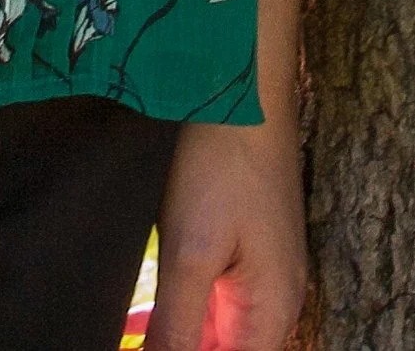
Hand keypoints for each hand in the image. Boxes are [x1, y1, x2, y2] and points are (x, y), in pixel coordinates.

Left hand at [148, 117, 309, 350]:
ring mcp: (263, 276)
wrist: (244, 90)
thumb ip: (178, 327)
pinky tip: (150, 312)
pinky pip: (217, 303)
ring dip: (180, 336)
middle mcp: (275, 303)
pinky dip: (185, 311)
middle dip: (182, 346)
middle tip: (139, 334)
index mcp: (272, 313)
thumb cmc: (223, 166)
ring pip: (218, 333)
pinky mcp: (247, 252)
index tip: (153, 344)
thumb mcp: (191, 253)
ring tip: (139, 327)